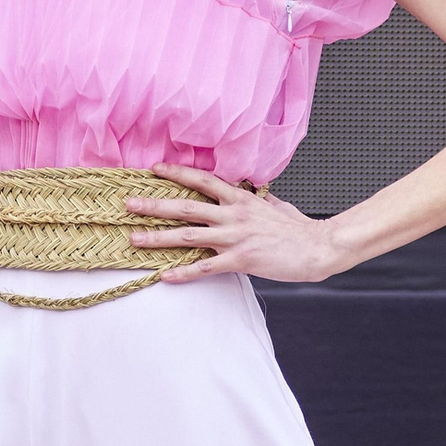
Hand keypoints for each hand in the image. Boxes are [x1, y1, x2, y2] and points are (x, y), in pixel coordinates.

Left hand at [125, 165, 336, 284]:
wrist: (317, 247)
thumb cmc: (297, 228)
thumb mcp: (274, 205)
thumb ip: (257, 200)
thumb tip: (253, 195)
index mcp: (241, 198)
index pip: (203, 180)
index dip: (177, 173)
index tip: (154, 169)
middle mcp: (234, 214)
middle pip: (186, 206)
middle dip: (154, 205)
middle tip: (128, 204)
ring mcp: (236, 237)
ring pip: (189, 235)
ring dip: (158, 237)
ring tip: (134, 238)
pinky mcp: (241, 259)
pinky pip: (206, 267)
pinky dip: (184, 272)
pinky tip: (165, 276)